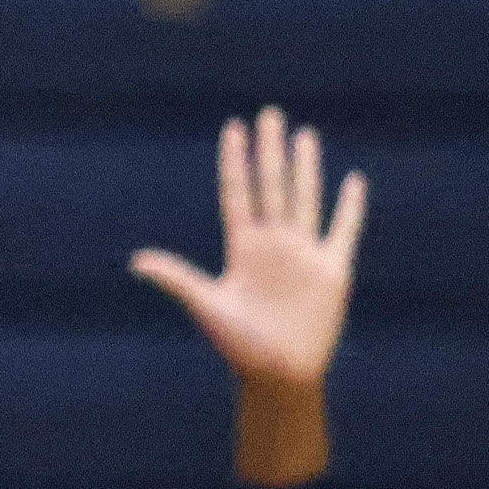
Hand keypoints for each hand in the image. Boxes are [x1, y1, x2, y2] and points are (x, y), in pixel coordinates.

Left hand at [129, 107, 367, 386]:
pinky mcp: (333, 269)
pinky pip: (343, 231)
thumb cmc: (240, 346)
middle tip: (269, 114)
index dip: (235, 162)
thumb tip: (135, 261)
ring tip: (304, 135)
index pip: (238, 193)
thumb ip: (176, 278)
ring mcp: (304, 253)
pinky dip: (350, 208)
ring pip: (306, 199)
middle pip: (272, 186)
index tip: (234, 127)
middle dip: (270, 151)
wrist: (280, 374)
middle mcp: (273, 244)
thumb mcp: (207, 306)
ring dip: (306, 168)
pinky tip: (353, 181)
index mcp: (243, 248)